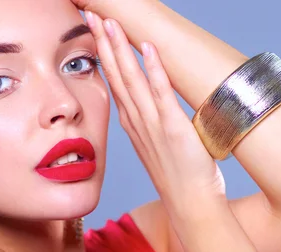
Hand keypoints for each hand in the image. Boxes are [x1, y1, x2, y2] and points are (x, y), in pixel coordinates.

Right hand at [86, 12, 225, 203]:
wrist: (189, 203)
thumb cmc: (178, 177)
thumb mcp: (158, 146)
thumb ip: (151, 124)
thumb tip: (151, 108)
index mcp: (134, 125)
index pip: (115, 83)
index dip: (104, 55)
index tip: (95, 32)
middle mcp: (138, 122)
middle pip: (117, 77)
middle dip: (104, 45)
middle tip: (91, 16)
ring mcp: (154, 125)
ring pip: (132, 81)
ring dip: (121, 50)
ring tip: (109, 23)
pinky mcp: (174, 129)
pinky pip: (162, 95)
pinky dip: (154, 71)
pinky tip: (147, 48)